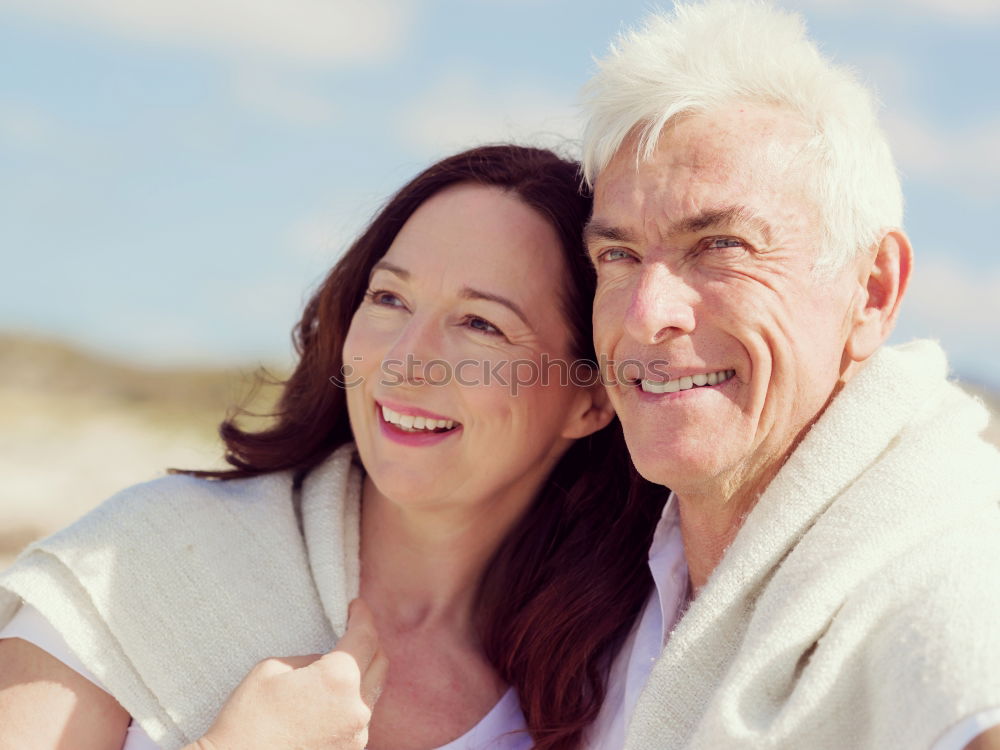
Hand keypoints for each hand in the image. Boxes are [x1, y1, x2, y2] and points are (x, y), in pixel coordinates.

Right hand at [191, 599, 387, 749]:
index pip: (366, 636)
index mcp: (339, 679)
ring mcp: (357, 735)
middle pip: (380, 662)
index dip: (362, 616)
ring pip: (372, 691)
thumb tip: (324, 663)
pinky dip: (353, 699)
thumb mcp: (272, 669)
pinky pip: (360, 716)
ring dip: (362, 672)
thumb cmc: (247, 720)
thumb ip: (309, 659)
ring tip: (341, 663)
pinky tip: (333, 696)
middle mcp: (357, 708)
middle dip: (369, 641)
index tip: (356, 606)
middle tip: (352, 630)